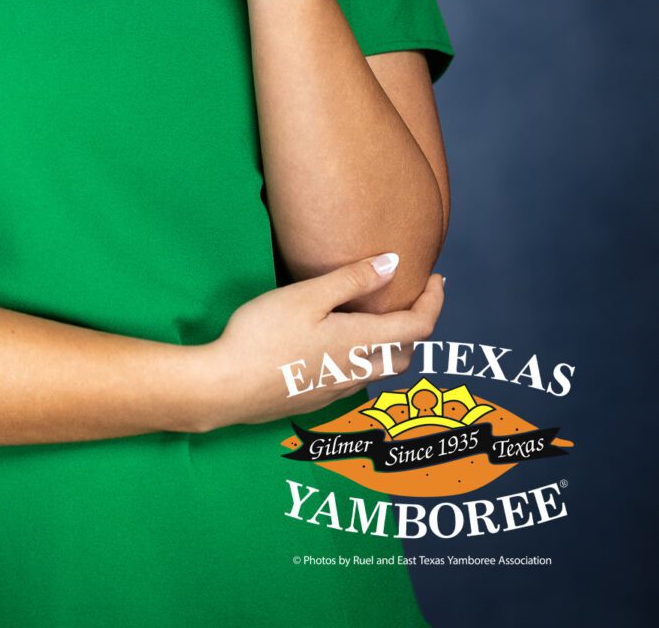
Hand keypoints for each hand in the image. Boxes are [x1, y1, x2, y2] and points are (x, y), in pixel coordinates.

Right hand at [194, 256, 445, 431]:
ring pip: (381, 370)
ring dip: (391, 345)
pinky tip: (340, 344)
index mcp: (360, 343)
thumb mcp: (307, 296)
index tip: (436, 279)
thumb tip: (395, 263)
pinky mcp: (315, 399)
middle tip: (410, 298)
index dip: (434, 302)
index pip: (418, 327)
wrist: (226, 388)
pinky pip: (356, 378)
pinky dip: (364, 358)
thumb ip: (352, 280)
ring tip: (377, 317)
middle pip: (405, 354)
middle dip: (416, 326)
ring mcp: (336, 389)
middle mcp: (356, 371)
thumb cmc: (264, 335)